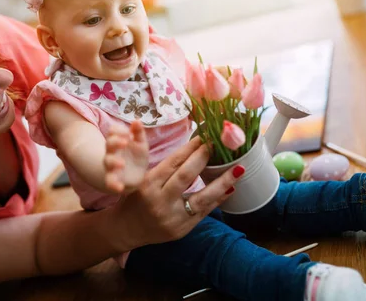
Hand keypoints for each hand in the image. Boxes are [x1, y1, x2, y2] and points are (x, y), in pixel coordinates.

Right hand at [104, 121, 148, 193]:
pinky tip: (119, 187)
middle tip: (125, 142)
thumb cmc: (136, 156)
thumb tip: (137, 120)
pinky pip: (110, 182)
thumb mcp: (140, 143)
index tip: (128, 133)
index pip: (113, 131)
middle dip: (115, 142)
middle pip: (109, 144)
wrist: (135, 176)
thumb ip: (138, 132)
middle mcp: (112, 152)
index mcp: (118, 141)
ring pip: (108, 162)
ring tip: (122, 163)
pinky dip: (113, 185)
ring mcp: (112, 166)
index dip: (118, 130)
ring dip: (113, 162)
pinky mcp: (114, 179)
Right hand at [110, 137, 244, 249]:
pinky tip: (231, 188)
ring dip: (223, 182)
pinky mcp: (183, 229)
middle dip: (204, 158)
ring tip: (239, 168)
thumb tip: (192, 147)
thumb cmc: (134, 199)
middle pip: (187, 176)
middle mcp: (160, 201)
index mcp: (148, 184)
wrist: (127, 229)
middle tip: (219, 144)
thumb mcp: (140, 179)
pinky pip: (204, 212)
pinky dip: (219, 199)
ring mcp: (173, 217)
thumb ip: (164, 166)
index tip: (204, 136)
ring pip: (202, 197)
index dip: (190, 148)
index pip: (173, 162)